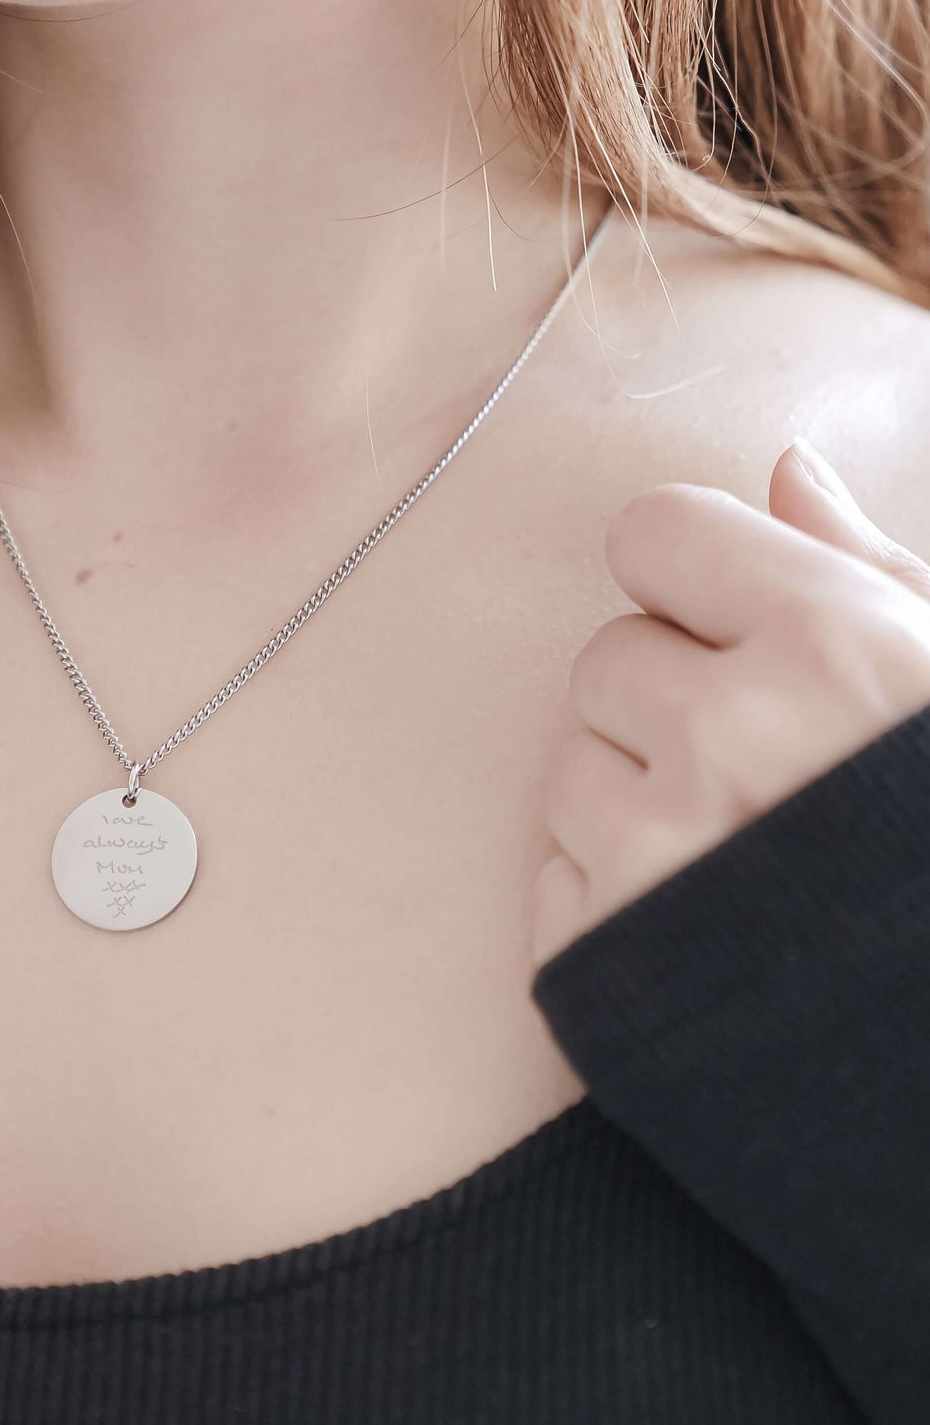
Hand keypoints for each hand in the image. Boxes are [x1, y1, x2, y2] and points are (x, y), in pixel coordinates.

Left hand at [532, 439, 929, 967]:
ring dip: (636, 796)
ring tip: (745, 858)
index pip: (654, 533)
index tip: (726, 616)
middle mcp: (730, 740)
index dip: (689, 571)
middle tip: (767, 769)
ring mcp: (654, 855)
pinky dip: (611, 890)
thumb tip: (781, 469)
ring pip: (570, 765)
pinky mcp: (598, 954)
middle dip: (669, 696)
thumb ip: (871, 569)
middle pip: (607, 654)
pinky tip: (707, 925)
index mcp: (834, 648)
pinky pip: (554, 871)